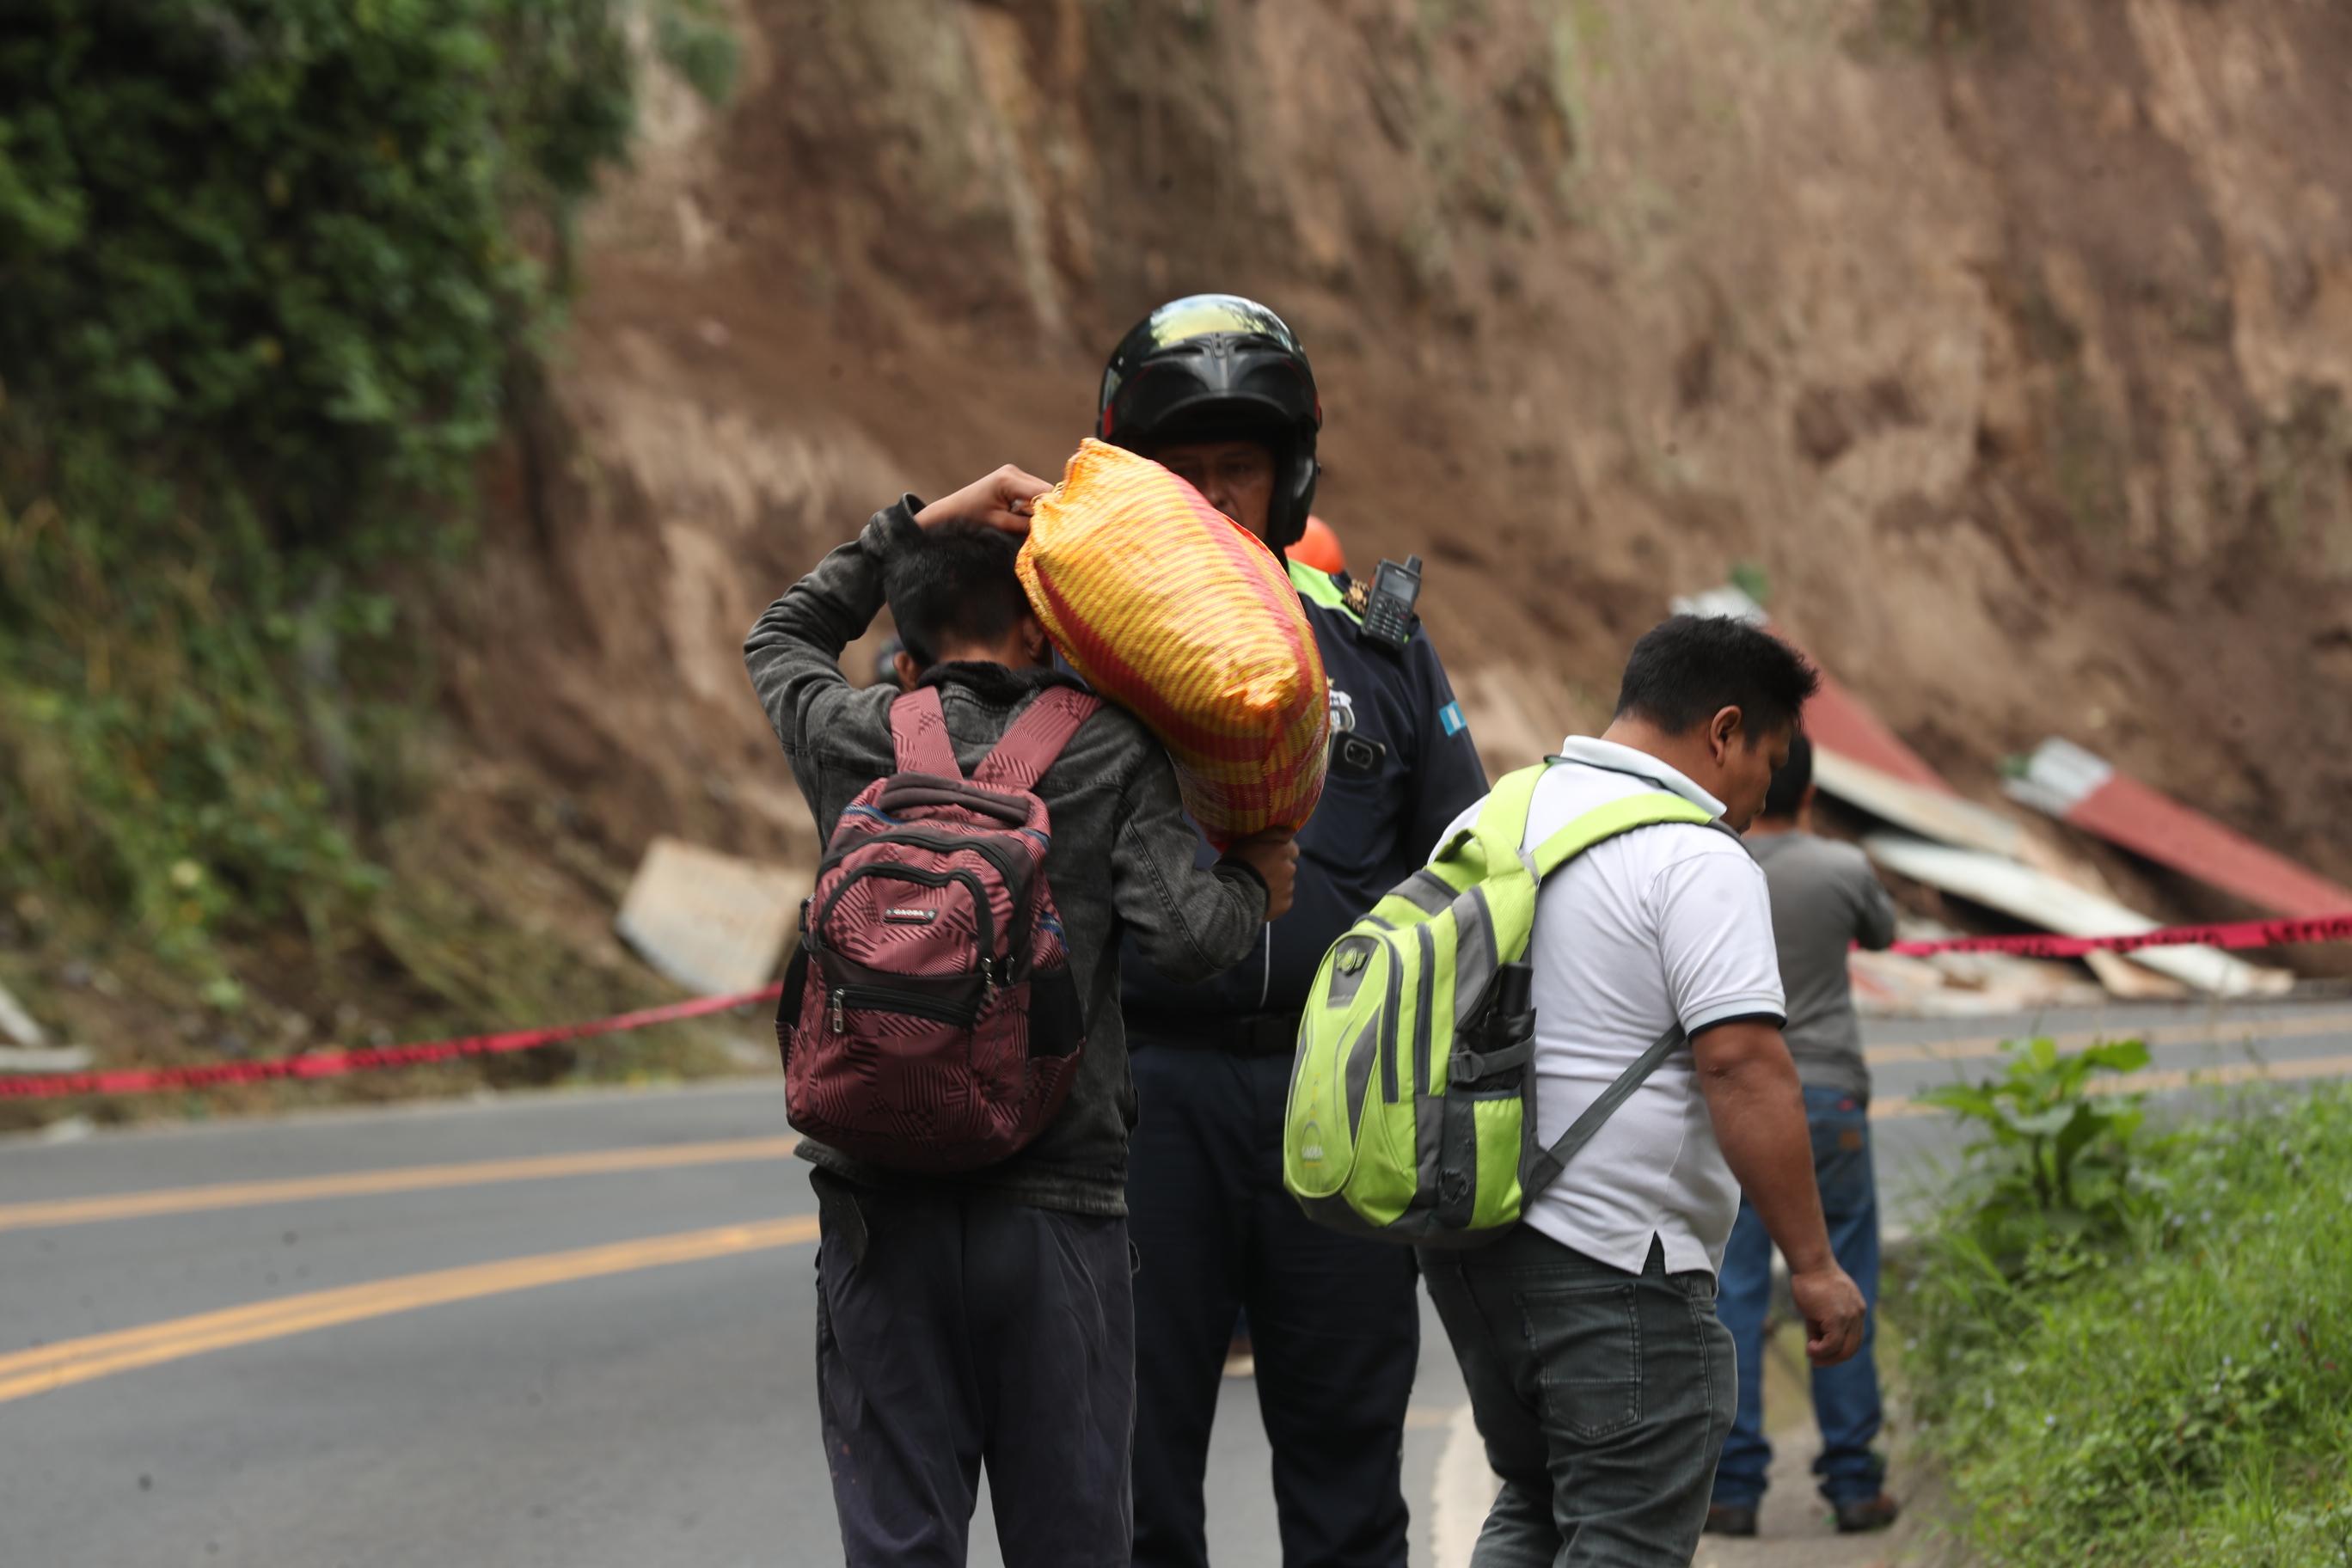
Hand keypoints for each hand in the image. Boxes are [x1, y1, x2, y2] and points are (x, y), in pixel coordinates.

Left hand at [913, 464, 1051, 534]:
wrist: (952, 511)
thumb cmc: (972, 520)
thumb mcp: (1001, 525)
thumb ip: (1027, 526)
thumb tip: (1052, 530)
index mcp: (1009, 479)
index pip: (1043, 492)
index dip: (1056, 508)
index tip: (1063, 527)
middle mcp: (1014, 471)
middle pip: (1046, 489)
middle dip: (1050, 508)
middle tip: (1052, 529)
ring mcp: (1014, 473)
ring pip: (1041, 491)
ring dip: (1043, 507)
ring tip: (1038, 525)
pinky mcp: (1014, 478)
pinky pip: (1033, 492)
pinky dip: (1035, 505)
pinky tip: (1029, 517)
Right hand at [1227, 830, 1298, 920]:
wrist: (1232, 898)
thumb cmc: (1237, 865)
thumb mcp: (1248, 841)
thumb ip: (1272, 833)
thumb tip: (1292, 831)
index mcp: (1282, 851)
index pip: (1292, 849)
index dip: (1280, 851)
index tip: (1267, 856)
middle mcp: (1289, 869)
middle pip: (1287, 867)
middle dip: (1277, 869)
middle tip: (1258, 873)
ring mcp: (1288, 888)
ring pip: (1284, 884)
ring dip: (1275, 884)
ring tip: (1256, 888)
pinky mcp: (1285, 905)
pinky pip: (1282, 899)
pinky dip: (1274, 900)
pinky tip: (1260, 900)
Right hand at [1790, 1263, 1867, 1366]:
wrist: (1810, 1264)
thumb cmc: (1810, 1280)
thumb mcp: (1818, 1306)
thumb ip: (1820, 1326)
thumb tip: (1814, 1347)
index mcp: (1856, 1309)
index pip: (1853, 1337)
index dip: (1838, 1350)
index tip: (1822, 1354)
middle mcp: (1857, 1314)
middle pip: (1853, 1347)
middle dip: (1835, 1358)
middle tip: (1817, 1362)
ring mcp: (1850, 1317)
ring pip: (1844, 1348)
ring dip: (1827, 1356)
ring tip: (1811, 1355)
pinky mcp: (1838, 1319)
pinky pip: (1832, 1344)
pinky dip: (1821, 1350)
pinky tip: (1810, 1349)